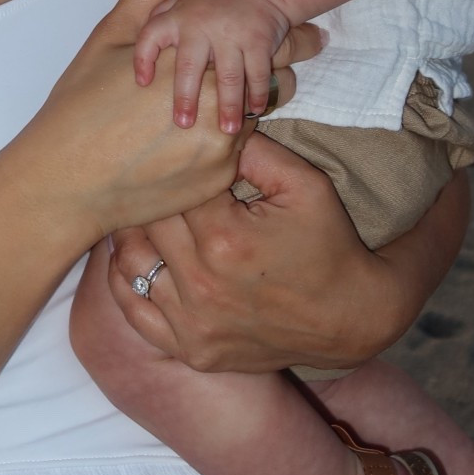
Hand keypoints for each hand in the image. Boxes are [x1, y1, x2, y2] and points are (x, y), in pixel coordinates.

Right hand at [17, 0, 295, 247]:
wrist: (65, 181)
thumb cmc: (80, 105)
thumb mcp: (112, 37)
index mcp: (193, 59)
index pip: (266, 39)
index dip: (286, 30)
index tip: (301, 25)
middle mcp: (215, 101)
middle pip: (275, 78)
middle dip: (285, 62)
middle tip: (307, 49)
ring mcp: (220, 146)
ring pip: (260, 115)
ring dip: (258, 101)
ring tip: (254, 92)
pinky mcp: (217, 180)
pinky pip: (240, 151)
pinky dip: (232, 137)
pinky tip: (212, 131)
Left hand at [110, 132, 470, 371]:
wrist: (350, 316)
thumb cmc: (328, 242)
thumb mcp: (305, 183)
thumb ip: (254, 149)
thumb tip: (209, 124)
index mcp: (225, 237)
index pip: (173, 187)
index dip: (175, 169)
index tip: (177, 160)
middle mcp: (201, 283)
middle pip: (146, 221)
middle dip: (151, 198)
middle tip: (147, 179)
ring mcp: (193, 323)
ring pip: (129, 263)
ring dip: (129, 233)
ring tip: (134, 211)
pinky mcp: (191, 350)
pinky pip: (134, 312)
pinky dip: (124, 281)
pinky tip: (133, 255)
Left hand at [132, 0, 293, 134]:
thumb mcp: (181, 1)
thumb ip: (159, 21)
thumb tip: (134, 48)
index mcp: (177, 16)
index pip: (150, 36)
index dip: (143, 59)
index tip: (141, 84)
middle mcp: (201, 24)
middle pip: (189, 66)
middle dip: (185, 97)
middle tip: (183, 125)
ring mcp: (232, 33)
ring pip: (228, 77)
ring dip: (229, 106)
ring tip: (226, 130)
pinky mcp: (259, 41)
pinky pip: (258, 73)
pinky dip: (257, 94)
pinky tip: (255, 112)